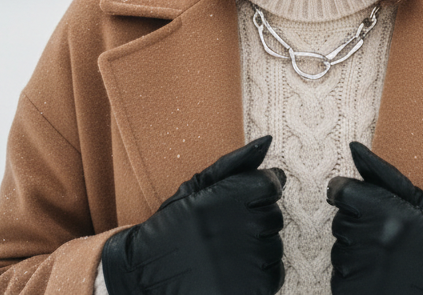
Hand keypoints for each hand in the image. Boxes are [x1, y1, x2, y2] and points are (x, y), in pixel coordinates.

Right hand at [101, 135, 285, 294]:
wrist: (147, 273)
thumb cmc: (172, 227)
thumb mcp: (196, 187)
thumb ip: (234, 164)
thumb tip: (267, 141)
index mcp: (226, 198)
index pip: (270, 185)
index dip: (256, 192)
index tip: (238, 202)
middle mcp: (240, 228)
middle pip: (274, 215)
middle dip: (254, 220)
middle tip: (224, 230)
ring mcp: (248, 262)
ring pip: (274, 245)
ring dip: (257, 247)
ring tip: (226, 251)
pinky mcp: (252, 289)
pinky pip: (274, 273)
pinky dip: (259, 272)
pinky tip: (233, 269)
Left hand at [326, 141, 422, 294]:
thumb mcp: (420, 203)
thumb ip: (383, 174)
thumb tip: (354, 148)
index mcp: (386, 213)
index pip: (339, 192)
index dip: (350, 197)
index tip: (364, 206)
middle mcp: (372, 242)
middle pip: (340, 222)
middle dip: (359, 227)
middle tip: (387, 238)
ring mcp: (361, 272)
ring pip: (339, 251)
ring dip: (357, 254)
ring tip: (387, 260)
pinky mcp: (354, 294)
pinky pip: (341, 277)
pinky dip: (355, 278)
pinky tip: (381, 277)